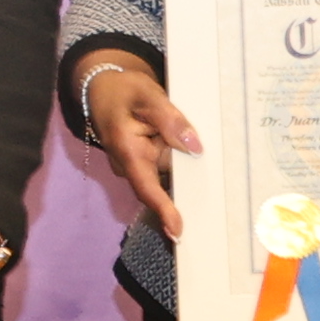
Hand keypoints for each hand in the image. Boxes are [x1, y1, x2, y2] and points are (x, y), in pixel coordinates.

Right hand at [79, 53, 198, 238]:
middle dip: (187, 181)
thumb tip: (194, 147)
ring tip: (207, 154)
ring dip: (185, 163)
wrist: (103, 88)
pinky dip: (180, 159)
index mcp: (128, 152)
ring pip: (169, 170)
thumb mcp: (148, 96)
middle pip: (164, 181)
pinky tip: (195, 152)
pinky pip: (166, 164)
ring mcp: (137, 165)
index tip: (177, 231)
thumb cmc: (123, 91)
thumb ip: (171, 120)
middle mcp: (130, 165)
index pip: (146, 187)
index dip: (163, 209)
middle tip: (216, 184)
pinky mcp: (144, 160)